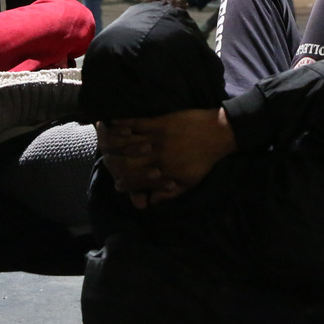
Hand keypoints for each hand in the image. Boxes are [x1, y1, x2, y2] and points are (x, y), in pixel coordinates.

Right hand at [97, 107, 234, 208]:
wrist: (219, 134)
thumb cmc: (205, 160)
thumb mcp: (190, 182)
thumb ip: (169, 194)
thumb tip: (151, 202)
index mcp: (164, 173)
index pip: (138, 181)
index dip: (126, 184)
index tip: (117, 184)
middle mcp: (157, 157)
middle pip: (128, 163)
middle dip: (114, 164)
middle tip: (106, 161)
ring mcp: (158, 138)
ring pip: (129, 143)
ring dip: (115, 142)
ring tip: (104, 141)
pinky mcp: (161, 122)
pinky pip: (137, 123)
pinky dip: (124, 122)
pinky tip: (114, 121)